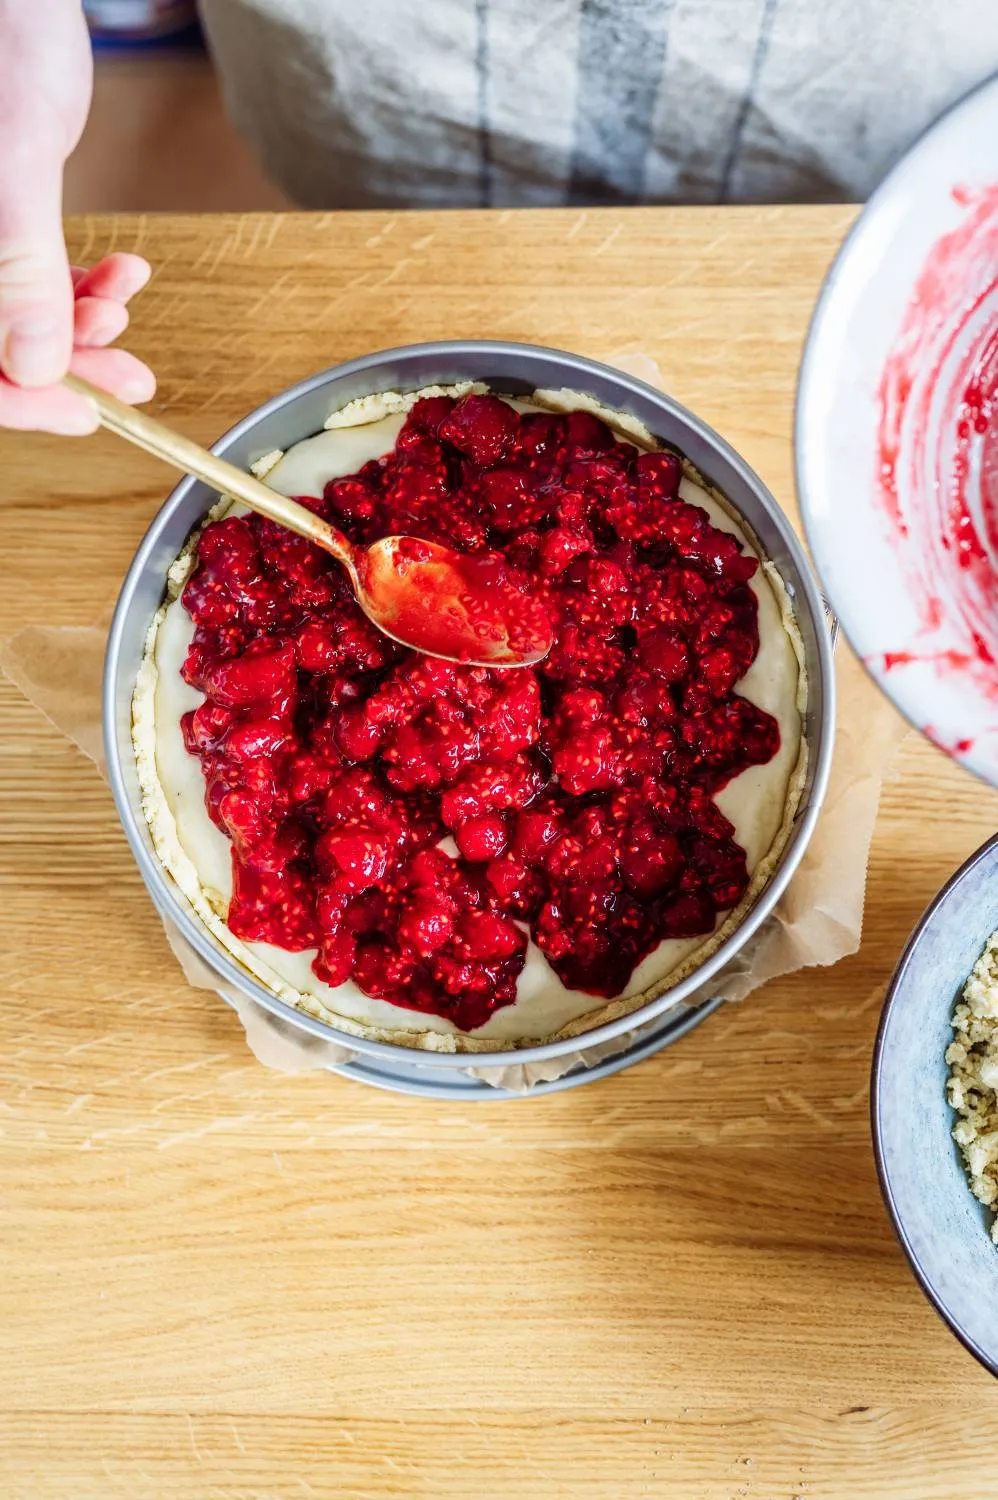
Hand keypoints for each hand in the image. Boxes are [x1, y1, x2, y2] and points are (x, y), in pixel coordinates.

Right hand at [0, 0, 154, 433]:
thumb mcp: (12, 171)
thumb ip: (19, 274)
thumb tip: (37, 368)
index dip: (22, 401)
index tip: (85, 415)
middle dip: (68, 366)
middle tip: (131, 382)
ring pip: (21, 319)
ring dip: (83, 326)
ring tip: (125, 313)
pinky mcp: (4, 223)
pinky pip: (36, 279)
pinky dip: (83, 285)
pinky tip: (123, 275)